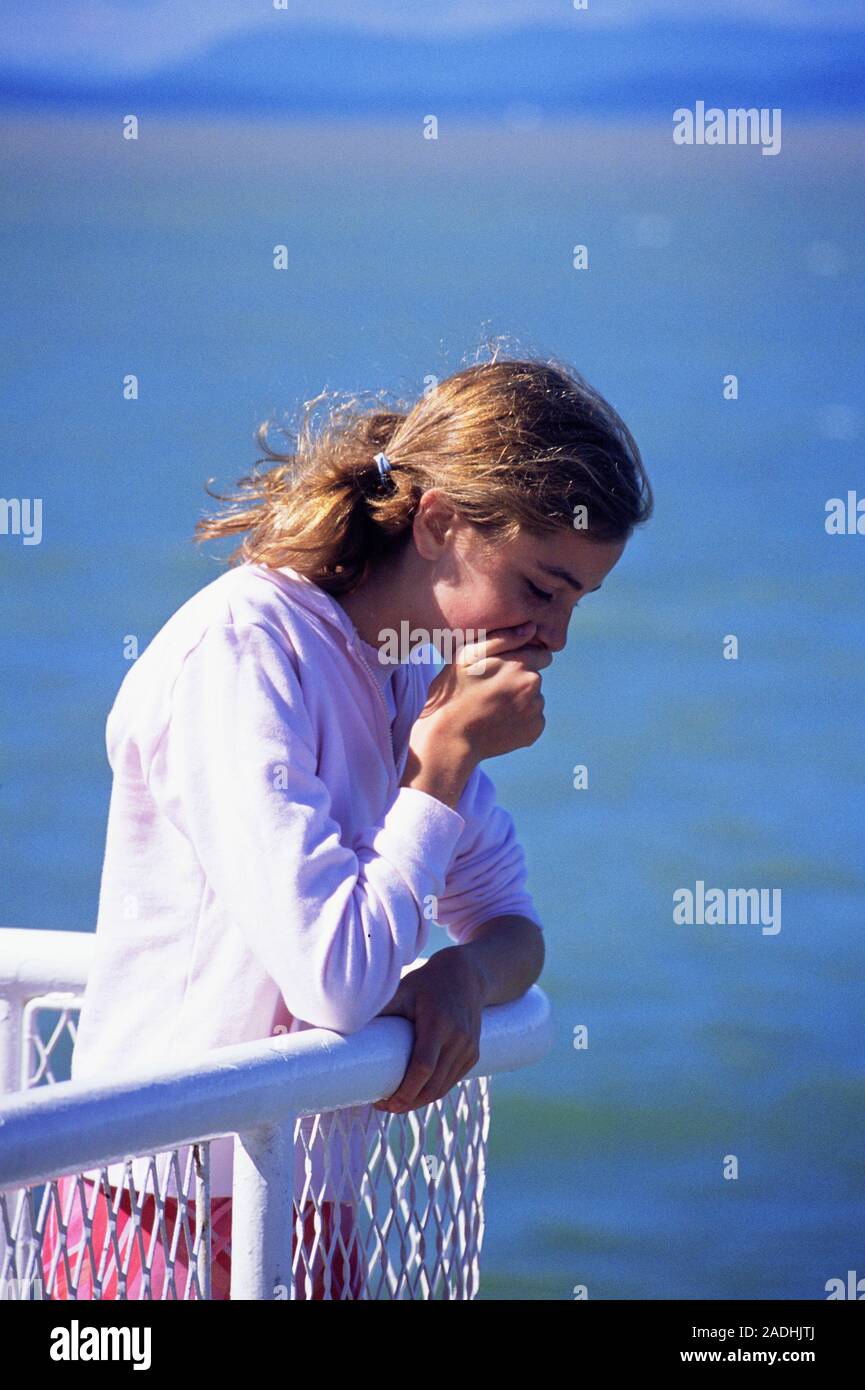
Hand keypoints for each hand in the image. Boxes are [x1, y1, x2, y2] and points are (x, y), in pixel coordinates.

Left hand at [372, 948, 486, 1112]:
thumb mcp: (403, 989)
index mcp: (438, 1023)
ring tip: (397, 1103)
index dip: (405, 1091)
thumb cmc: (427, 983)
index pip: (423, 1068)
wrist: (467, 976)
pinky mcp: (473, 1054)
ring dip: (421, 1101)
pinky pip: (452, 1080)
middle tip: (385, 1107)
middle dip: (409, 1103)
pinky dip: (434, 1091)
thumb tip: (346, 1024)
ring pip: (443, 1087)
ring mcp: (469, 1048)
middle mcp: (458, 1038)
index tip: (384, 1102)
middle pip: (433, 1085)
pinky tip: (417, 1094)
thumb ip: (381, 1007)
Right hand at [419, 621, 551, 762]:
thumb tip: (532, 627)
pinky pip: (532, 718)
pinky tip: (498, 722)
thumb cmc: (453, 693)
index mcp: (520, 663)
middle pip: (535, 676)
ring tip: (491, 708)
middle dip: (519, 680)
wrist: (449, 739)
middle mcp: (533, 685)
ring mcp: (536, 709)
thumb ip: (502, 638)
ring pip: (533, 698)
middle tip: (491, 690)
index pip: (541, 654)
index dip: (522, 659)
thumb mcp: (466, 656)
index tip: (502, 671)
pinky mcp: (535, 730)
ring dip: (518, 700)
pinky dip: (520, 720)